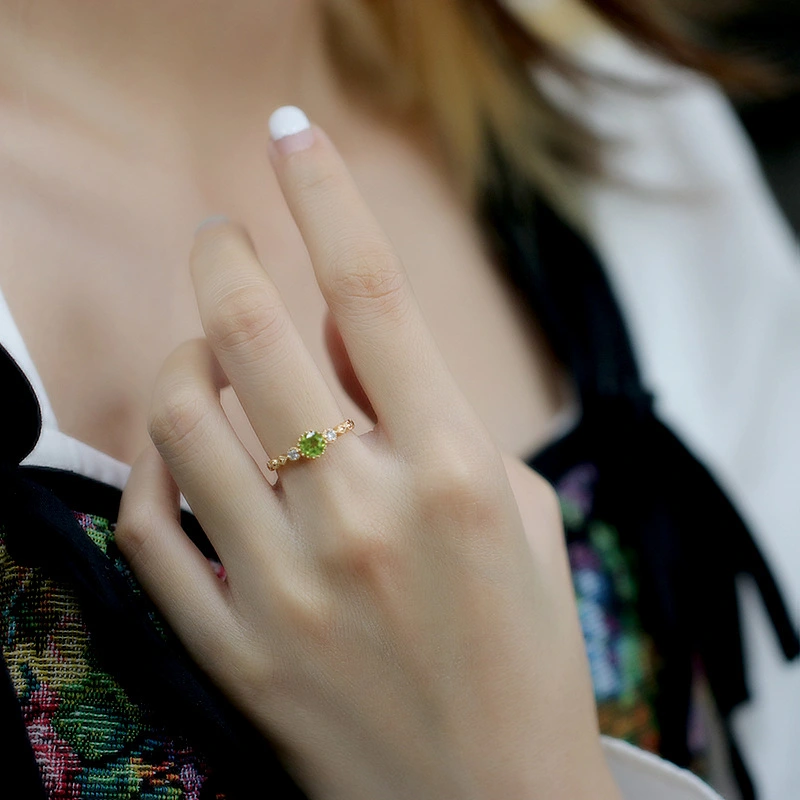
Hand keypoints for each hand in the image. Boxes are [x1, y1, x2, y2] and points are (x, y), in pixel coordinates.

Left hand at [117, 112, 619, 799]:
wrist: (494, 799)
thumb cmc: (526, 645)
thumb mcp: (514, 507)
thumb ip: (431, 411)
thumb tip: (336, 331)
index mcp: (455, 470)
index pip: (371, 291)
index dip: (325, 193)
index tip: (292, 135)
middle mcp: (364, 514)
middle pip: (252, 331)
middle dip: (222, 253)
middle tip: (218, 232)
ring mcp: (287, 584)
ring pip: (180, 418)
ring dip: (181, 357)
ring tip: (201, 348)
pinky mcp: (233, 647)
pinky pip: (147, 524)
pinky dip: (151, 467)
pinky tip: (180, 452)